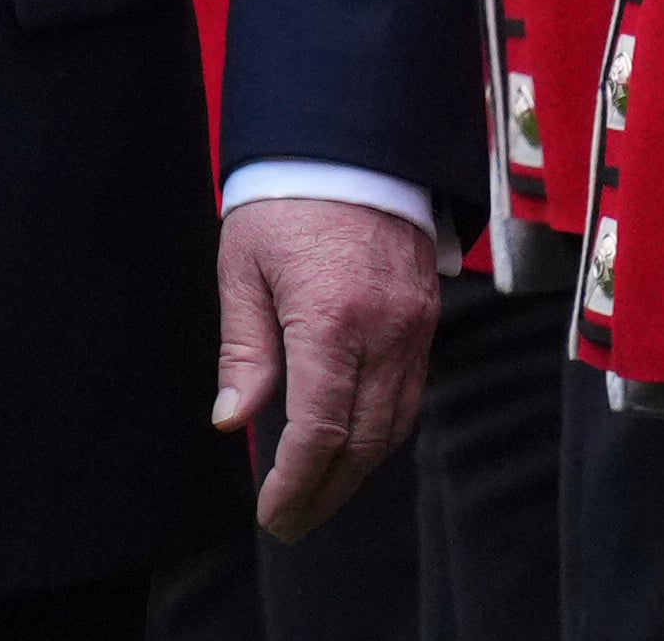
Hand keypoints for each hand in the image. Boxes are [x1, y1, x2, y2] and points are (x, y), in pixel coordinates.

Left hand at [211, 196, 439, 541]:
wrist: (349, 141)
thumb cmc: (284, 200)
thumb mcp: (243, 267)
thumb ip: (244, 349)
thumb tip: (234, 420)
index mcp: (331, 319)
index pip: (320, 430)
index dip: (296, 482)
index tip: (272, 513)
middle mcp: (385, 331)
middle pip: (365, 441)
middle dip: (327, 491)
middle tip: (291, 521)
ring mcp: (416, 326)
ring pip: (396, 423)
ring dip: (358, 468)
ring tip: (317, 494)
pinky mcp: (428, 316)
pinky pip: (411, 392)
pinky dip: (382, 430)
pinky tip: (350, 444)